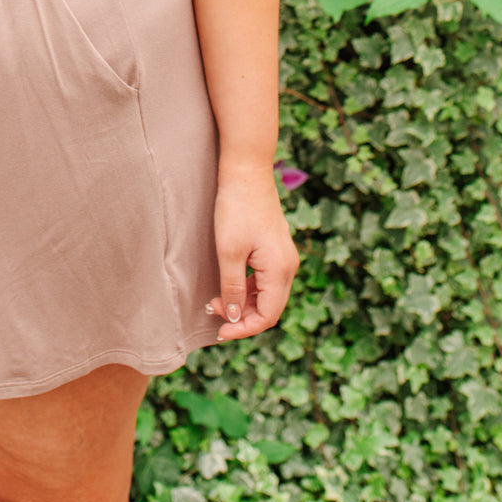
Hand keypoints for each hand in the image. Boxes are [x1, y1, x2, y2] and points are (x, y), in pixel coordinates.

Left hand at [207, 166, 298, 341]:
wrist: (246, 170)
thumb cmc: (236, 208)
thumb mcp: (229, 251)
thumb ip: (232, 287)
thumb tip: (234, 317)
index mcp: (281, 269)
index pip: (268, 316)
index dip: (244, 329)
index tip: (220, 331)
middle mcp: (288, 266)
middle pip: (270, 307)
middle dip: (243, 317)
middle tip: (214, 313)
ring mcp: (283, 256)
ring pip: (267, 293)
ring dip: (244, 302)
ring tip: (216, 300)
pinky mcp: (274, 247)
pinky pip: (265, 278)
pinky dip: (247, 287)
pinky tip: (228, 284)